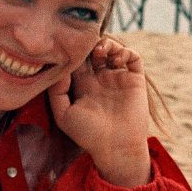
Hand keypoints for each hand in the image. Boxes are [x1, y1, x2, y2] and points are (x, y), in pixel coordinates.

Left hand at [48, 37, 150, 186]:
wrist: (116, 146)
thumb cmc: (88, 134)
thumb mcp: (63, 115)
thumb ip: (57, 92)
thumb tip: (61, 69)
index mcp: (83, 86)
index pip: (77, 61)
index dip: (74, 51)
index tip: (69, 49)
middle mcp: (100, 80)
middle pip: (94, 51)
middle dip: (90, 44)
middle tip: (86, 45)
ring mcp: (118, 78)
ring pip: (113, 50)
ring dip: (107, 44)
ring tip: (101, 51)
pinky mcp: (135, 80)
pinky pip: (133, 57)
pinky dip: (126, 51)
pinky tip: (116, 59)